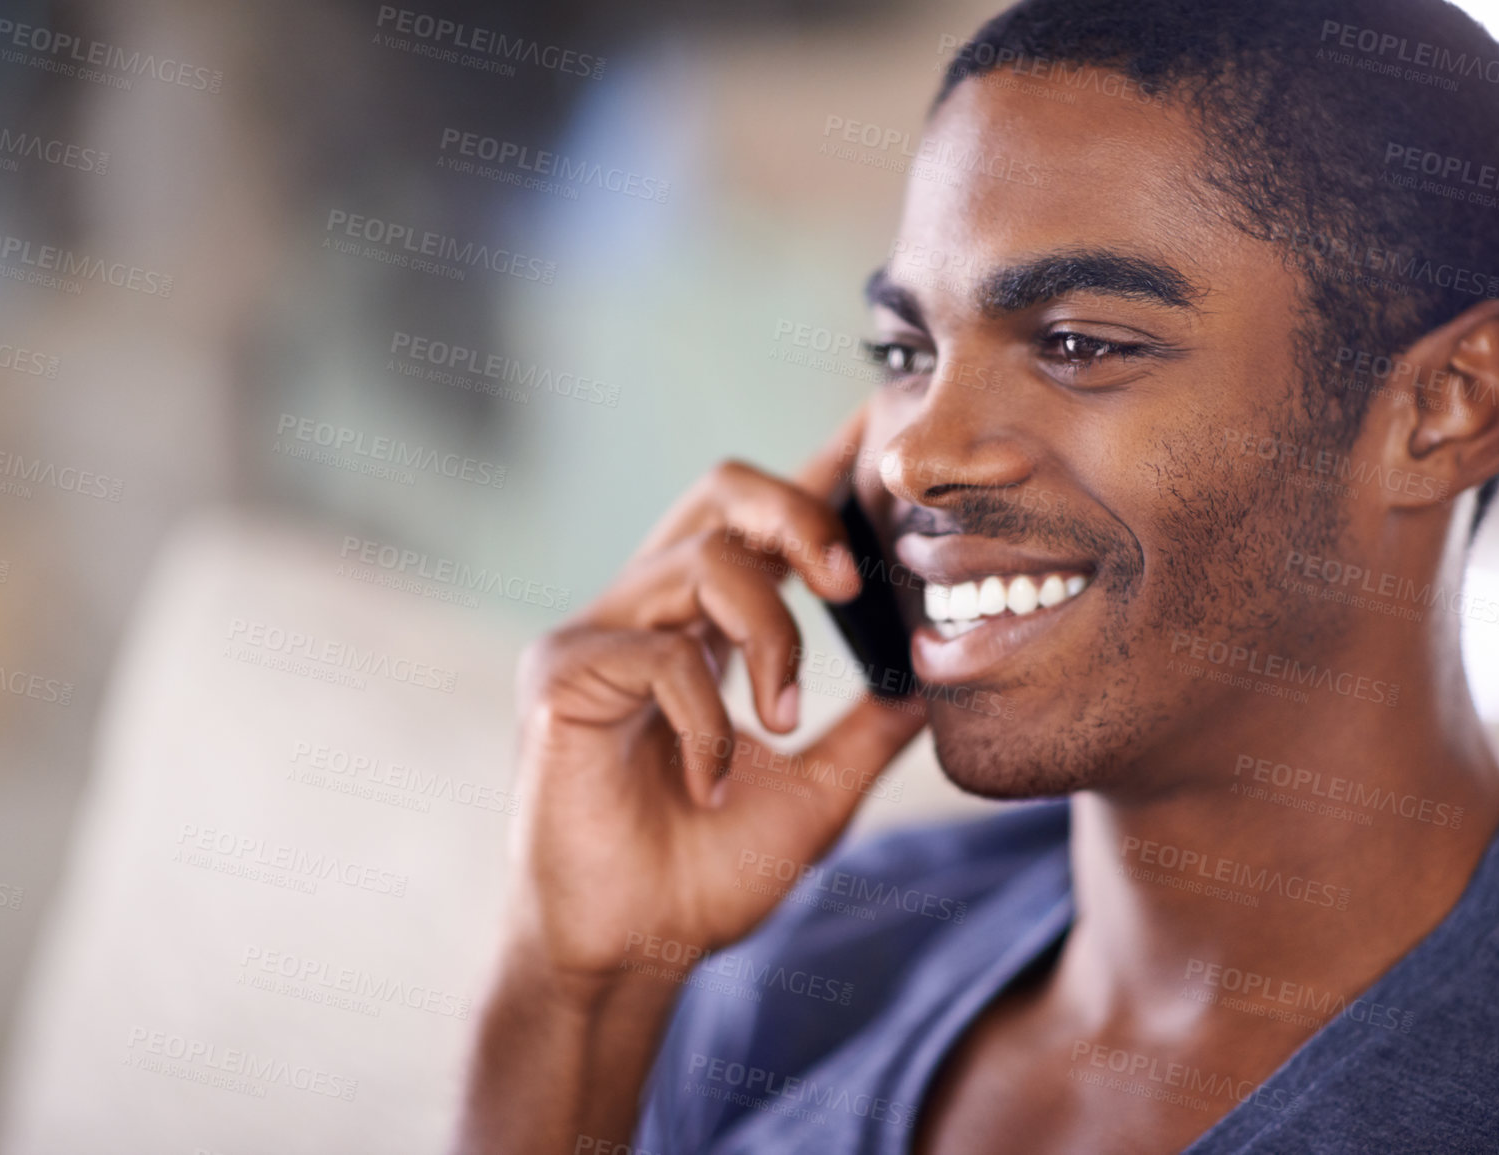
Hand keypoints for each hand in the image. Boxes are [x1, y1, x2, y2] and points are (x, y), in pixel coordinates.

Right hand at [506, 408, 926, 987]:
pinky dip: (710, 718)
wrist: (632, 953)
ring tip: (783, 718)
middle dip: (796, 512)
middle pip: (720, 492)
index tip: (879, 428)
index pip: (764, 524)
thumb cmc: (707, 873)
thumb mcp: (817, 793)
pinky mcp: (562, 676)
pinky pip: (660, 653)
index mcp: (705, 627)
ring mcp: (599, 637)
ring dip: (769, 639)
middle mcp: (649, 612)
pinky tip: (713, 780)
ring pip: (702, 563)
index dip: (818, 470)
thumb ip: (869, 730)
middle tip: (845, 582)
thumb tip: (936, 677)